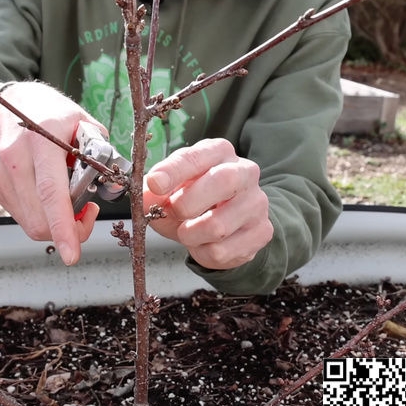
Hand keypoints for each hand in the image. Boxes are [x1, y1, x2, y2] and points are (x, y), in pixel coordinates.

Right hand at [0, 82, 102, 265]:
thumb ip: (99, 152)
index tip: (72, 254)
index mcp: (39, 141)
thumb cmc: (51, 112)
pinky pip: (22, 215)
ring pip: (30, 223)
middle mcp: (14, 160)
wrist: (10, 102)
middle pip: (39, 218)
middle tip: (87, 213)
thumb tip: (112, 182)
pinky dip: (41, 215)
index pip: (51, 192)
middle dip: (67, 231)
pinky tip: (50, 197)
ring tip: (70, 202)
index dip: (63, 227)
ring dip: (54, 224)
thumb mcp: (82, 121)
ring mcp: (1, 175)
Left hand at [142, 139, 272, 269]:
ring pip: (218, 226)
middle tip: (174, 213)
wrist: (226, 222)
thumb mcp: (169, 189)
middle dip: (187, 203)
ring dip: (190, 235)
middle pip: (222, 182)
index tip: (155, 183)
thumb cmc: (194, 198)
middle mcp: (245, 172)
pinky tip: (204, 243)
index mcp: (219, 152)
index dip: (174, 170)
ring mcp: (257, 203)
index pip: (198, 156)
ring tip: (187, 231)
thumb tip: (144, 198)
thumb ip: (153, 192)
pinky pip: (222, 251)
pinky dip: (202, 253)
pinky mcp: (262, 232)